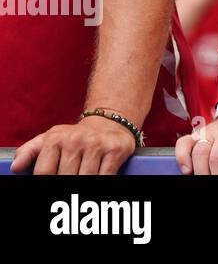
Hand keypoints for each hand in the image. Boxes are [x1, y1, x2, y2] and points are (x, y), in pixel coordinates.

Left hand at [12, 115, 137, 174]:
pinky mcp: (115, 150)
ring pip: (85, 178)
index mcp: (55, 139)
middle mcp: (75, 140)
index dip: (47, 182)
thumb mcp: (49, 138)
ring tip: (81, 177)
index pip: (43, 173)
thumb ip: (29, 152)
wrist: (109, 121)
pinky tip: (97, 176)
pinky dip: (101, 180)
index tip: (51, 183)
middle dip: (65, 182)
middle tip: (69, 178)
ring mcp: (96, 145)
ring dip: (83, 182)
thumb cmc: (74, 136)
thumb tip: (16, 167)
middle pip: (64, 178)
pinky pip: (105, 176)